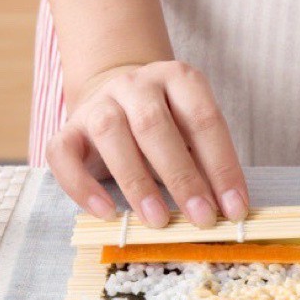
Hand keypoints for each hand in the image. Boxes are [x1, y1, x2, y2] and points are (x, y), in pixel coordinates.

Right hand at [46, 61, 248, 227]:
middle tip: (202, 219)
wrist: (119, 97)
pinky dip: (83, 186)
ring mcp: (99, 103)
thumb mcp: (195, 134)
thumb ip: (208, 163)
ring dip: (137, 183)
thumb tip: (228, 210)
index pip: (204, 121)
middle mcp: (137, 84)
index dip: (223, 167)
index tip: (236, 209)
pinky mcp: (68, 128)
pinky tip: (107, 213)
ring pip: (110, 134)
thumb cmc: (170, 126)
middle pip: (155, 125)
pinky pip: (64, 154)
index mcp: (179, 79)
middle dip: (183, 177)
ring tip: (158, 221)